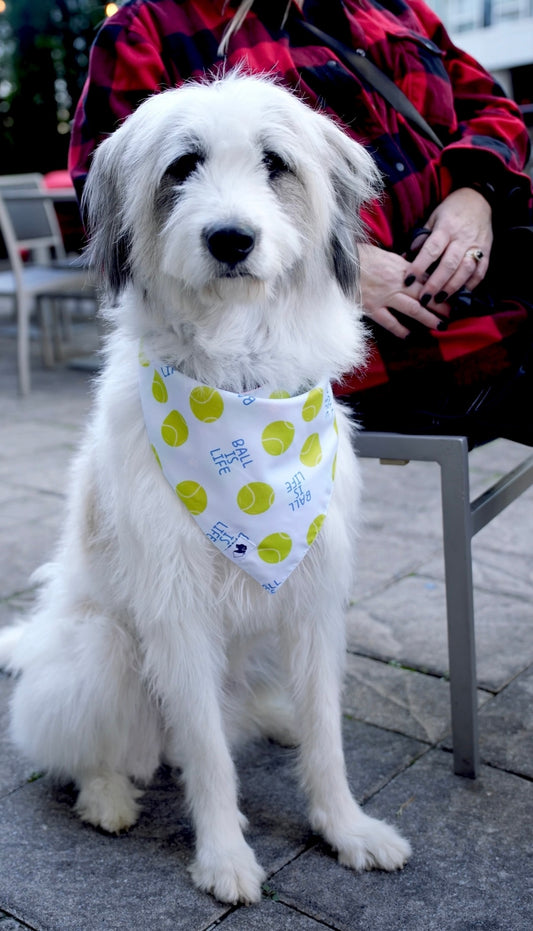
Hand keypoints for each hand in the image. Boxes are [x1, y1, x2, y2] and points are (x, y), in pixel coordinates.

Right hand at [358, 243, 445, 338]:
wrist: (339, 263)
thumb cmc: (360, 257)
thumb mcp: (385, 255)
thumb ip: (400, 265)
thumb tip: (412, 268)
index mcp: (400, 267)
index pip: (425, 278)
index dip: (439, 286)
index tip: (451, 293)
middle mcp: (396, 282)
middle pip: (424, 294)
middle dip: (440, 304)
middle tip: (453, 313)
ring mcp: (385, 297)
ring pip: (413, 309)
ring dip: (428, 318)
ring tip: (440, 326)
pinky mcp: (372, 308)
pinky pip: (390, 322)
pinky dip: (400, 330)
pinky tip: (409, 336)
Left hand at [405, 187, 492, 303]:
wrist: (479, 199)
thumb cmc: (450, 211)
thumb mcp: (433, 218)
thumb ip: (421, 238)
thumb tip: (405, 258)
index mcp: (446, 227)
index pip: (431, 249)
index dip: (419, 266)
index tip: (408, 280)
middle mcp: (462, 237)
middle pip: (449, 264)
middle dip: (436, 284)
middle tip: (424, 299)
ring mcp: (476, 245)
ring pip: (466, 270)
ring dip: (452, 288)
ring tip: (440, 300)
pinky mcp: (487, 251)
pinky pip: (480, 272)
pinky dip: (471, 285)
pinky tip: (460, 295)